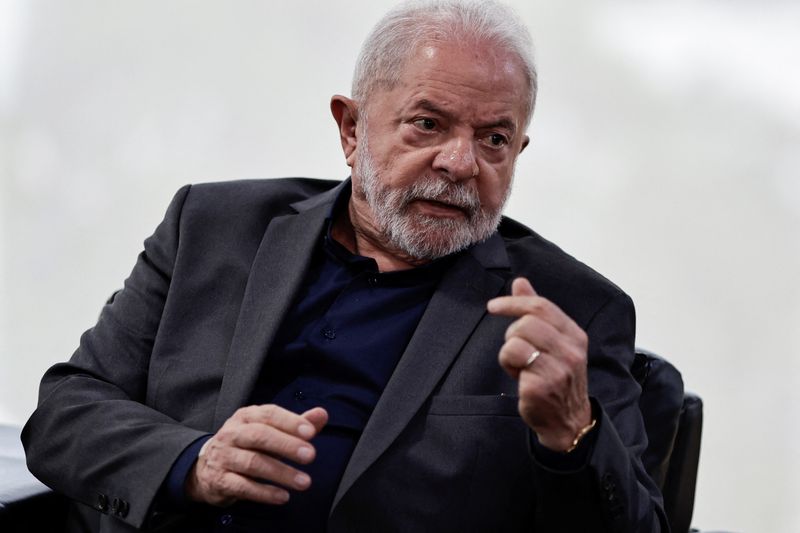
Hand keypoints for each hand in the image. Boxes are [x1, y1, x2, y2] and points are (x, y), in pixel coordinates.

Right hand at [186, 405, 327, 505]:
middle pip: (259, 436)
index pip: (269, 414)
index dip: (290, 422)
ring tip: (304, 482)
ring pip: (252, 463)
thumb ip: (296, 423)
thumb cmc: (246, 444)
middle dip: (286, 445)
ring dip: (281, 473)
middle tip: (310, 455)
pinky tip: (282, 496)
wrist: (206, 467)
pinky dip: (264, 493)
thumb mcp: (269, 429)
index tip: (311, 432)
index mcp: (246, 416)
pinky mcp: (220, 480)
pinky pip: (242, 487)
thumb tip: (321, 414)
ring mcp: (224, 457)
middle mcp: (232, 433)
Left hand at [487, 278, 591, 450]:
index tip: (493, 306)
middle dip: (512, 334)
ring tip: (521, 366)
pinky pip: (512, 361)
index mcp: (575, 335)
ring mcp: (558, 369)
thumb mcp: (554, 342)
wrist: (568, 422)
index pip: (542, 306)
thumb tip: (520, 282)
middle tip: (518, 351)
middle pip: (526, 322)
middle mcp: (570, 350)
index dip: (514, 302)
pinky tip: (521, 379)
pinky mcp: (542, 385)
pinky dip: (509, 367)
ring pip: (515, 341)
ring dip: (509, 353)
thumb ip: (537, 312)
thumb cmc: (557, 378)